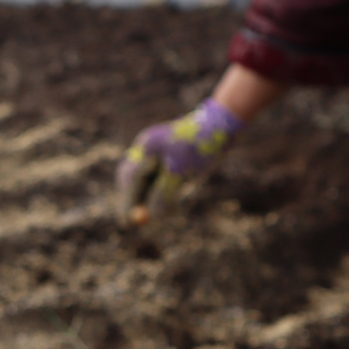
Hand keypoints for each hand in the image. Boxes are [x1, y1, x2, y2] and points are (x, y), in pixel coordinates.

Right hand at [115, 98, 242, 220]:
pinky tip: (173, 193)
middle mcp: (145, 147)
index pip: (131, 180)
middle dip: (133, 199)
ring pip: (141, 179)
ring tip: (161, 208)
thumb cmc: (201, 148)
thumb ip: (164, 194)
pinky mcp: (162, 154)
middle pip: (130, 179)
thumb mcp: (182, 174)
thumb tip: (151, 216)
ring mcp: (152, 149)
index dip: (128, 202)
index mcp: (147, 147)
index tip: (127, 223)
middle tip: (136, 221)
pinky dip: (156, 189)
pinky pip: (152, 177)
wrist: (221, 126)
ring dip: (145, 195)